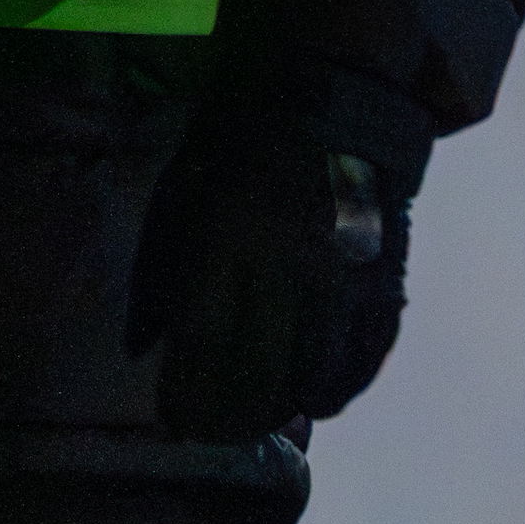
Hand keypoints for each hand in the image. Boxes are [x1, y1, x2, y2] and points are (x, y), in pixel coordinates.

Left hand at [128, 101, 412, 439]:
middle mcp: (286, 263)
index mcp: (228, 234)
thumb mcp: (188, 186)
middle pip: (260, 371)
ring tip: (268, 416)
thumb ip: (161, 266)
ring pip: (316, 373)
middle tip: (221, 429)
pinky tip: (322, 398)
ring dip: (289, 406)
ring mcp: (342, 274)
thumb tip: (139, 345)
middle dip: (235, 414)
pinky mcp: (385, 275)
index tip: (176, 420)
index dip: (189, 392)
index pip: (204, 341)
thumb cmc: (248, 138)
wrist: (336, 94)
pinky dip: (346, 386)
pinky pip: (368, 353)